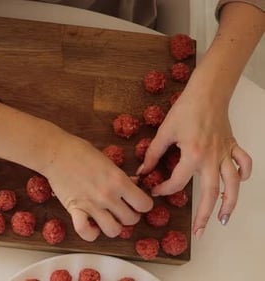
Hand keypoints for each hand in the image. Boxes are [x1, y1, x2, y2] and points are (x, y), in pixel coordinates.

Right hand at [43, 135, 152, 240]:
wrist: (55, 152)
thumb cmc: (80, 151)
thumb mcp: (107, 160)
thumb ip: (121, 176)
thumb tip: (134, 185)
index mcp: (119, 180)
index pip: (144, 204)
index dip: (142, 205)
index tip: (136, 202)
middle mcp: (108, 195)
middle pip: (131, 219)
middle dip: (129, 216)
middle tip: (121, 209)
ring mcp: (92, 204)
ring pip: (114, 230)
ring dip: (113, 226)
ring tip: (108, 218)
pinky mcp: (75, 209)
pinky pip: (86, 232)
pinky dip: (90, 233)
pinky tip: (91, 225)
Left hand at [139, 82, 251, 238]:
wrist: (207, 93)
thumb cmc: (185, 110)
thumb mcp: (165, 132)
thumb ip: (153, 153)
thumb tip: (142, 170)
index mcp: (193, 156)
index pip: (178, 182)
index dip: (164, 189)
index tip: (155, 191)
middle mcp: (212, 159)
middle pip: (211, 194)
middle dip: (204, 215)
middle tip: (199, 232)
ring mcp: (225, 154)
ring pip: (232, 184)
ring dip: (230, 203)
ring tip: (224, 220)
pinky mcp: (233, 146)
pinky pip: (243, 163)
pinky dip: (244, 173)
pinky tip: (239, 183)